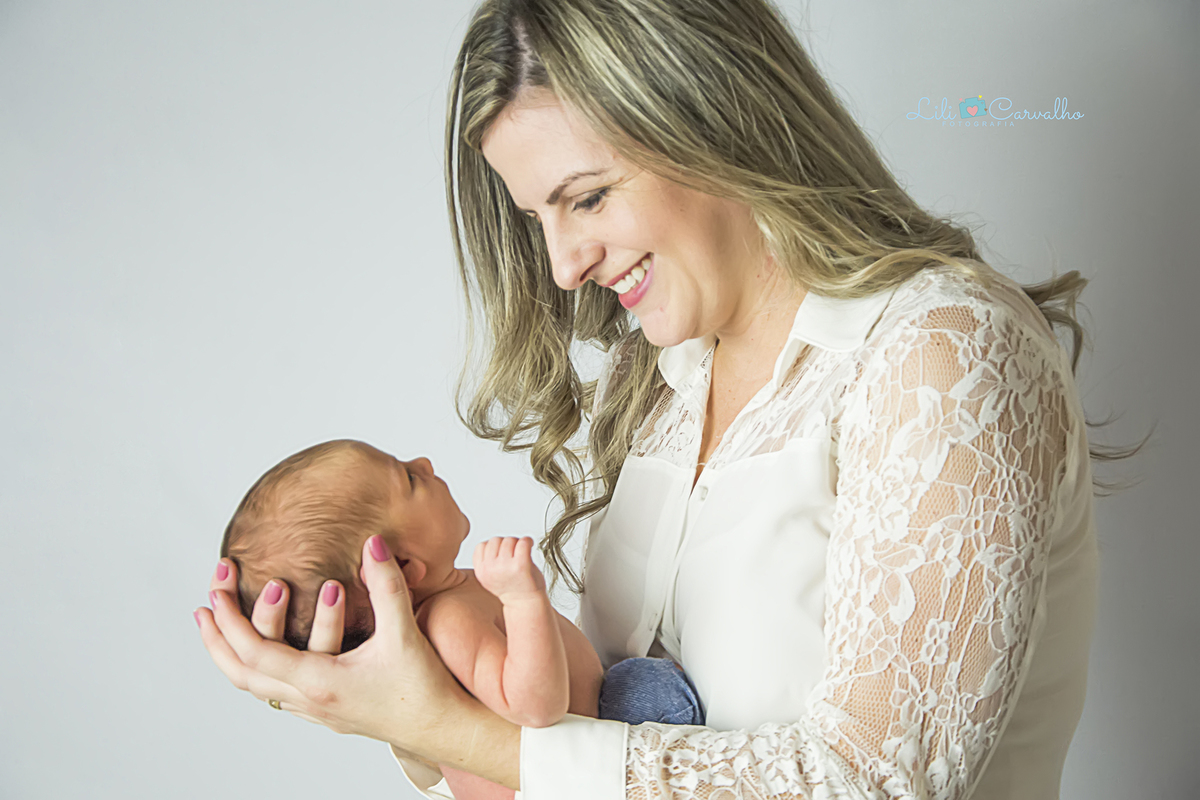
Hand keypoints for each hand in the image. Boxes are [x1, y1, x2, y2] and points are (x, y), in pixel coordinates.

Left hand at [195, 536, 518, 782]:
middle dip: (217, 638)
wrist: (442, 729)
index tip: (216, 592)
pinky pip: (274, 693)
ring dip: (233, 656)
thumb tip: (372, 544)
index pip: (255, 652)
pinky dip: (256, 670)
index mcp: (320, 682)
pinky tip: (264, 654)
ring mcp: (314, 711)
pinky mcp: (325, 713)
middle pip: (241, 674)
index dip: (231, 621)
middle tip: (205, 606)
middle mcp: (308, 701)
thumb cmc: (424, 687)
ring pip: (255, 687)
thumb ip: (387, 585)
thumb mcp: (404, 632)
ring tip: (222, 628)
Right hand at [473, 536, 546, 601]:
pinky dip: (528, 541)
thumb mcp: (490, 577)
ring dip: (517, 543)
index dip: (494, 548)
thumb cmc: (512, 588)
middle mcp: (491, 569)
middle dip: (505, 544)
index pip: (481, 546)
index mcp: (481, 572)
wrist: (526, 604)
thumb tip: (490, 542)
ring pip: (509, 539)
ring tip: (521, 554)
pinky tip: (530, 546)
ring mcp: (505, 567)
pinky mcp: (521, 565)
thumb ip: (486, 561)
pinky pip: (523, 542)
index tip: (503, 555)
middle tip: (514, 554)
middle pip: (495, 540)